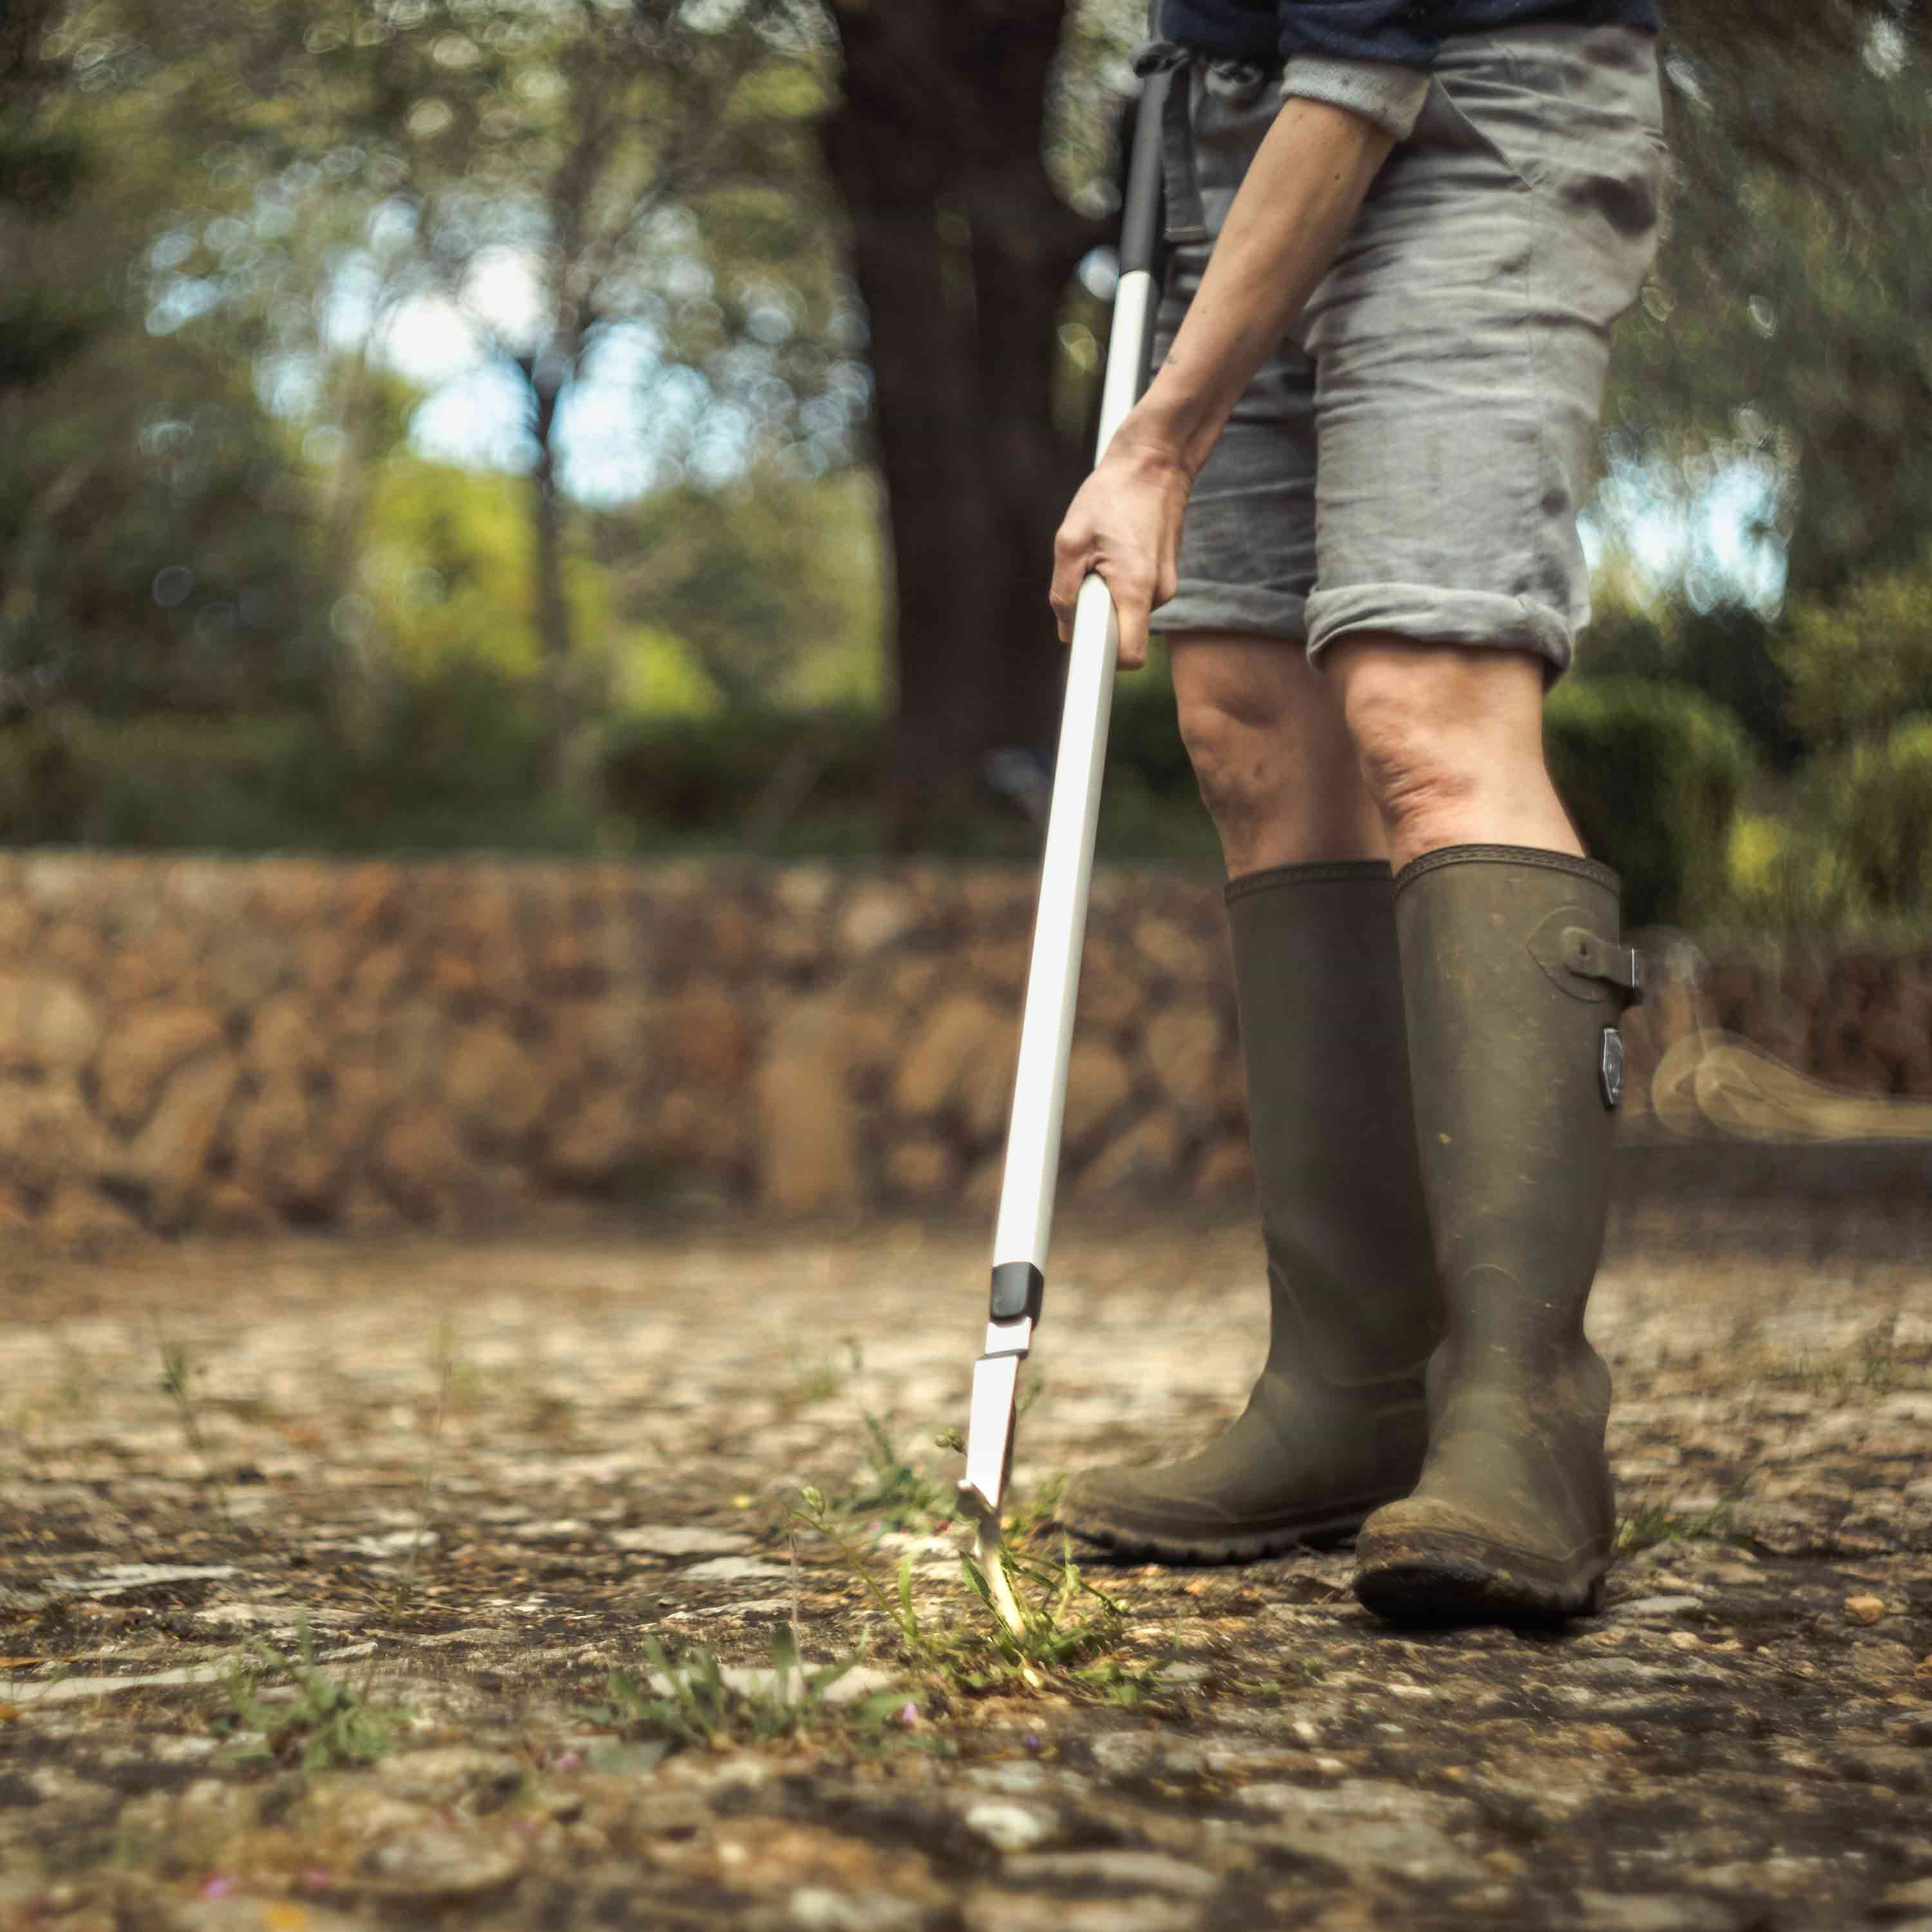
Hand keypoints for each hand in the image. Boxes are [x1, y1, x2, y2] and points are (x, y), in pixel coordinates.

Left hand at [1048, 429, 1190, 670]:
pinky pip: (1132, 597)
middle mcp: (1158, 595)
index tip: (1083, 667)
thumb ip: (1063, 590)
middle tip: (1084, 576)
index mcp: (1136, 589)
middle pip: (1121, 636)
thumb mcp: (1070, 540)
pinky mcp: (1163, 577)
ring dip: (1104, 595)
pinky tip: (1113, 550)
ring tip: (1101, 553)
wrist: (1154, 462)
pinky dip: (1116, 583)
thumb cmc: (1111, 495)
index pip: (1128, 656)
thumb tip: (1066, 630)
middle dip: (1095, 619)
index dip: (1102, 664)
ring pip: (1124, 613)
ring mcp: (1165, 586)